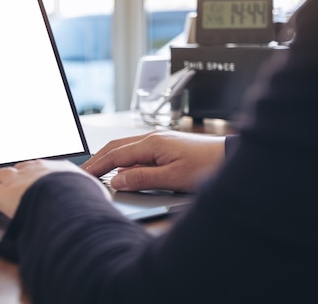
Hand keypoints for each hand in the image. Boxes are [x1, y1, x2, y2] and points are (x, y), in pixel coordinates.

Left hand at [0, 159, 110, 218]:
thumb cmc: (85, 203)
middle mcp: (35, 170)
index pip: (44, 168)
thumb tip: (98, 205)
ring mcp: (17, 180)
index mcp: (59, 169)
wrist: (68, 202)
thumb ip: (90, 197)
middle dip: (16, 174)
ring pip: (1, 176)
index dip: (37, 175)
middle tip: (13, 182)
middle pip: (21, 168)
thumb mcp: (94, 197)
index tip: (37, 179)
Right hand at [82, 130, 224, 192]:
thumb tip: (117, 179)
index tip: (83, 175)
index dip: (97, 165)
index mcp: (152, 143)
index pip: (115, 154)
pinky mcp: (167, 146)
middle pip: (116, 146)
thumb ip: (141, 178)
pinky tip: (123, 170)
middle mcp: (153, 138)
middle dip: (98, 158)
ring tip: (97, 170)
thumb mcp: (172, 178)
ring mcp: (160, 140)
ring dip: (110, 158)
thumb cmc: (207, 166)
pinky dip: (124, 159)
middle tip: (84, 171)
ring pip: (126, 147)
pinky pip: (138, 151)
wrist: (233, 158)